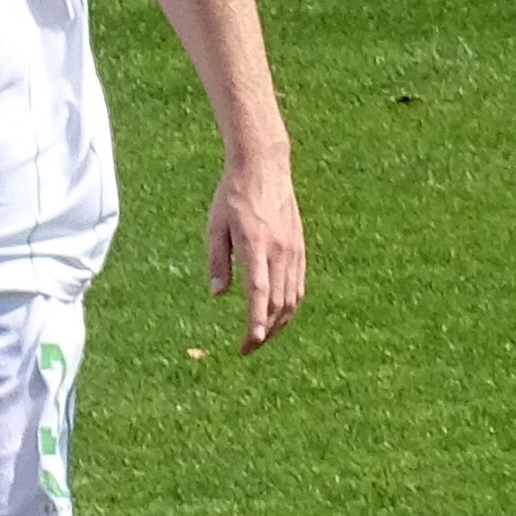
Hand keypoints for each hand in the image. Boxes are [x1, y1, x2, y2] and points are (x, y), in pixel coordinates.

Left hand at [206, 156, 305, 352]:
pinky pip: (298, 286)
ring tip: (262, 338)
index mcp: (255, 245)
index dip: (256, 319)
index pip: (258, 291)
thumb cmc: (232, 196)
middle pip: (277, 302)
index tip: (252, 341)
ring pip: (291, 298)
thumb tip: (217, 295)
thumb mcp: (215, 226)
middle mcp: (279, 250)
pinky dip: (289, 306)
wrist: (264, 167)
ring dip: (278, 324)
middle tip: (247, 348)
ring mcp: (293, 250)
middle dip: (264, 331)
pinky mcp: (299, 248)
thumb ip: (217, 261)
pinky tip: (278, 315)